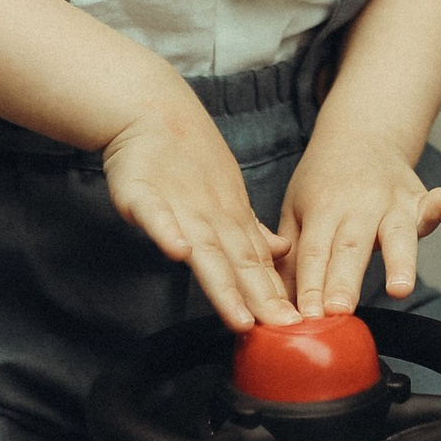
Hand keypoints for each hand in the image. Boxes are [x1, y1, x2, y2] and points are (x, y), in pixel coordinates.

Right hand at [99, 77, 294, 328]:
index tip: (295, 326)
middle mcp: (210, 219)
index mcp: (229, 222)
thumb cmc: (187, 160)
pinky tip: (177, 252)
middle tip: (283, 328)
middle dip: (260, 298)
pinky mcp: (144, 196)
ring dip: (223, 282)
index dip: (274, 295)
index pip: (255, 265)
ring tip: (239, 314)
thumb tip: (279, 253)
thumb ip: (248, 230)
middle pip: (237, 264)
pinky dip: (167, 232)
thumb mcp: (225, 196)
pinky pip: (156, 216)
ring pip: (203, 249)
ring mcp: (179, 208)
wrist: (152, 112)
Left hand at [284, 119, 440, 314]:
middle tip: (339, 310)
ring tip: (400, 289)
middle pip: (351, 247)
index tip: (306, 317)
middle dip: (345, 279)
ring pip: (397, 233)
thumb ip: (288, 255)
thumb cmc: (323, 183)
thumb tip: (274, 301)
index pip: (314, 253)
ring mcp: (393, 202)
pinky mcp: (421, 198)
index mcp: (323, 210)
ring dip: (399, 261)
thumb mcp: (295, 210)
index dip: (310, 285)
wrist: (360, 134)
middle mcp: (359, 206)